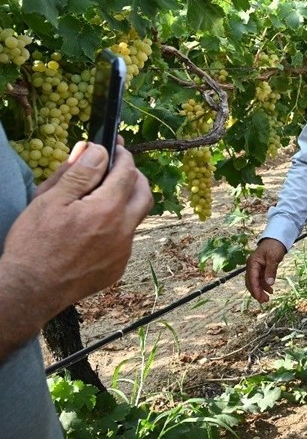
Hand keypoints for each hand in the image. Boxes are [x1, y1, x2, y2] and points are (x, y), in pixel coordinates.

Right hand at [1, 142, 151, 316]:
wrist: (29, 291)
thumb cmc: (34, 243)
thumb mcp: (50, 200)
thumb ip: (78, 173)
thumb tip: (97, 150)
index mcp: (107, 209)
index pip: (127, 172)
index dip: (122, 156)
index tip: (114, 148)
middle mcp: (123, 230)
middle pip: (144, 194)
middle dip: (134, 176)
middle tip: (116, 168)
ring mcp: (123, 251)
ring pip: (135, 218)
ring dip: (125, 202)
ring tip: (100, 197)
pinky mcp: (117, 268)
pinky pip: (125, 240)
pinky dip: (115, 227)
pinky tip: (92, 228)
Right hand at [246, 238, 286, 303]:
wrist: (276, 239)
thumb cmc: (274, 247)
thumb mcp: (273, 258)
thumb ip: (271, 270)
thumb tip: (269, 284)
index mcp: (252, 263)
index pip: (252, 279)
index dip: (255, 289)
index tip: (259, 298)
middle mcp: (252, 266)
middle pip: (251, 282)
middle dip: (256, 292)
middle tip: (264, 301)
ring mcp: (255, 268)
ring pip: (255, 282)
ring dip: (260, 290)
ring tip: (267, 298)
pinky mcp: (260, 268)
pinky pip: (260, 279)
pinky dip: (264, 285)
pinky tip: (271, 290)